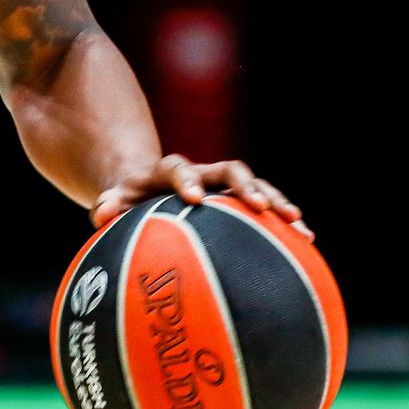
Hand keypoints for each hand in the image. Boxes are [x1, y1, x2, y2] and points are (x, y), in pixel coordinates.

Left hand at [91, 154, 309, 240]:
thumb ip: (108, 204)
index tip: (193, 196)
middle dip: (246, 185)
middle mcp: (202, 173)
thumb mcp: (114, 200)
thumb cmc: (129, 200)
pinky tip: (307, 241)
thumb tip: (100, 213)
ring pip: (255, 186)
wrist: (149, 188)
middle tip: (258, 205)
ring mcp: (224, 186)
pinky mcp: (239, 200)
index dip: (187, 178)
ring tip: (299, 223)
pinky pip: (265, 207)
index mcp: (168, 171)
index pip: (178, 167)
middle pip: (229, 169)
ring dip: (276, 201)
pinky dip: (284, 220)